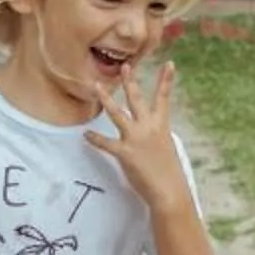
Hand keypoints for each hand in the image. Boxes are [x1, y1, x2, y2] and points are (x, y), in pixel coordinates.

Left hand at [85, 61, 189, 209]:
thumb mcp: (166, 148)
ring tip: (96, 87)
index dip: (166, 80)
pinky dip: (95, 139)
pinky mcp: (124, 152)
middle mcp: (148, 127)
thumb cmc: (169, 172)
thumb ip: (156, 136)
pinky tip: (85, 135)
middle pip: (136, 99)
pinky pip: (105, 143)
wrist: (168, 190)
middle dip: (129, 81)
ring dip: (106, 99)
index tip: (169, 64)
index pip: (164, 98)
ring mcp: (135, 138)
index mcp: (161, 125)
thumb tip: (149, 133)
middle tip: (124, 66)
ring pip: (117, 113)